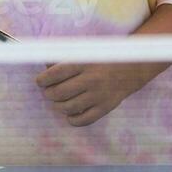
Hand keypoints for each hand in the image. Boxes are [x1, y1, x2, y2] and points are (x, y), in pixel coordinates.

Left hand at [35, 61, 161, 126]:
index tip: (40, 81)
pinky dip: (72, 120)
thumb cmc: (102, 57)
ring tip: (58, 101)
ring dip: (58, 106)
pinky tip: (70, 113)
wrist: (131, 68)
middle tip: (48, 92)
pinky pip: (84, 120)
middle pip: (59, 93)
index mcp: (84, 63)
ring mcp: (99, 95)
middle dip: (48, 94)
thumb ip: (63, 57)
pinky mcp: (106, 108)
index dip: (43, 79)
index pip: (56, 74)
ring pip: (68, 108)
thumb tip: (45, 67)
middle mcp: (91, 79)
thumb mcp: (84, 51)